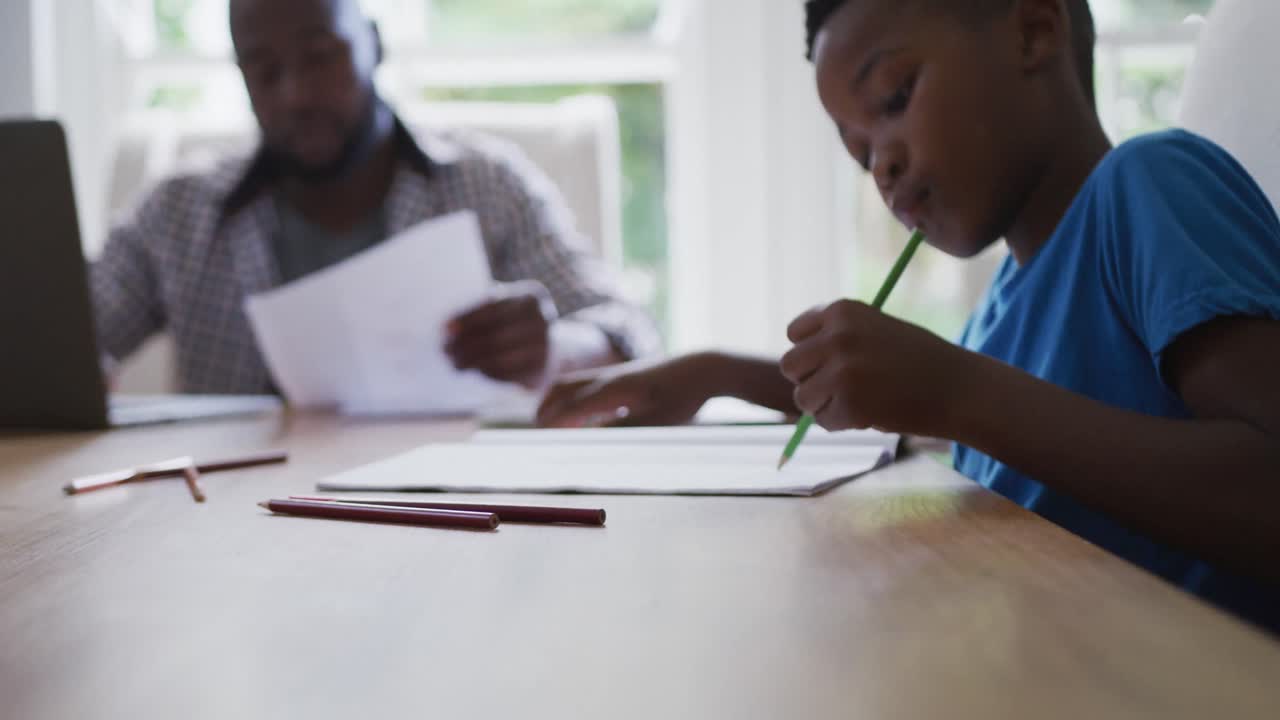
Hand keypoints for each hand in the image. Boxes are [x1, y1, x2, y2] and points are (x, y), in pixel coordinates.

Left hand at [446, 281, 556, 388]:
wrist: (552, 347)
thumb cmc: (515, 322)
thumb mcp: (505, 306)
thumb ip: (481, 309)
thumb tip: (447, 329)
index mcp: (532, 297)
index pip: (493, 306)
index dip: (466, 318)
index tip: (443, 328)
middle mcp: (542, 320)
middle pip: (495, 332)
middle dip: (465, 342)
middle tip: (443, 349)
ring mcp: (545, 347)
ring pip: (499, 356)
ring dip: (471, 360)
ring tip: (453, 362)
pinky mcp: (541, 370)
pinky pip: (507, 373)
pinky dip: (485, 371)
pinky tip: (471, 369)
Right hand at [536, 354, 721, 427]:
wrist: (702, 369)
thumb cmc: (681, 398)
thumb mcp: (653, 422)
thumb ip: (619, 430)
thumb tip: (588, 440)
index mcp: (611, 390)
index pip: (570, 408)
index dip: (552, 425)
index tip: (539, 443)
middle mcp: (607, 379)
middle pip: (563, 390)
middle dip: (546, 410)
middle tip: (536, 433)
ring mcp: (615, 375)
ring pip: (573, 385)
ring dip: (557, 402)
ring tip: (548, 423)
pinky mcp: (624, 376)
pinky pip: (587, 386)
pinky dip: (573, 400)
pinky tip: (580, 417)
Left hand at [779, 300, 971, 435]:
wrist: (961, 387)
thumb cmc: (920, 360)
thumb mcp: (875, 330)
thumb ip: (837, 338)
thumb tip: (796, 363)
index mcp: (842, 310)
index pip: (795, 333)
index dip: (810, 352)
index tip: (831, 362)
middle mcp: (837, 336)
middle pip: (790, 366)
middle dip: (810, 380)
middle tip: (841, 388)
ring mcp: (842, 371)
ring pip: (802, 397)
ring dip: (825, 405)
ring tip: (860, 401)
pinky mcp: (850, 405)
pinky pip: (824, 421)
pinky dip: (842, 424)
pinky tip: (872, 414)